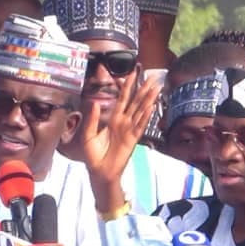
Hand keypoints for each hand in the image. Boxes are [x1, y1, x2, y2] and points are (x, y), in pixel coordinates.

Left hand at [79, 68, 161, 210]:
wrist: (99, 172)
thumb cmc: (93, 155)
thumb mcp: (88, 134)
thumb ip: (92, 118)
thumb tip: (94, 102)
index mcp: (113, 120)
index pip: (122, 99)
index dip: (128, 86)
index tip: (132, 74)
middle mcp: (123, 123)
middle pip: (136, 102)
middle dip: (144, 89)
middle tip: (153, 77)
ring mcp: (129, 130)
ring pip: (141, 111)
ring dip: (149, 99)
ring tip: (156, 88)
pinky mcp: (132, 139)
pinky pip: (140, 125)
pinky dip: (145, 116)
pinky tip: (151, 106)